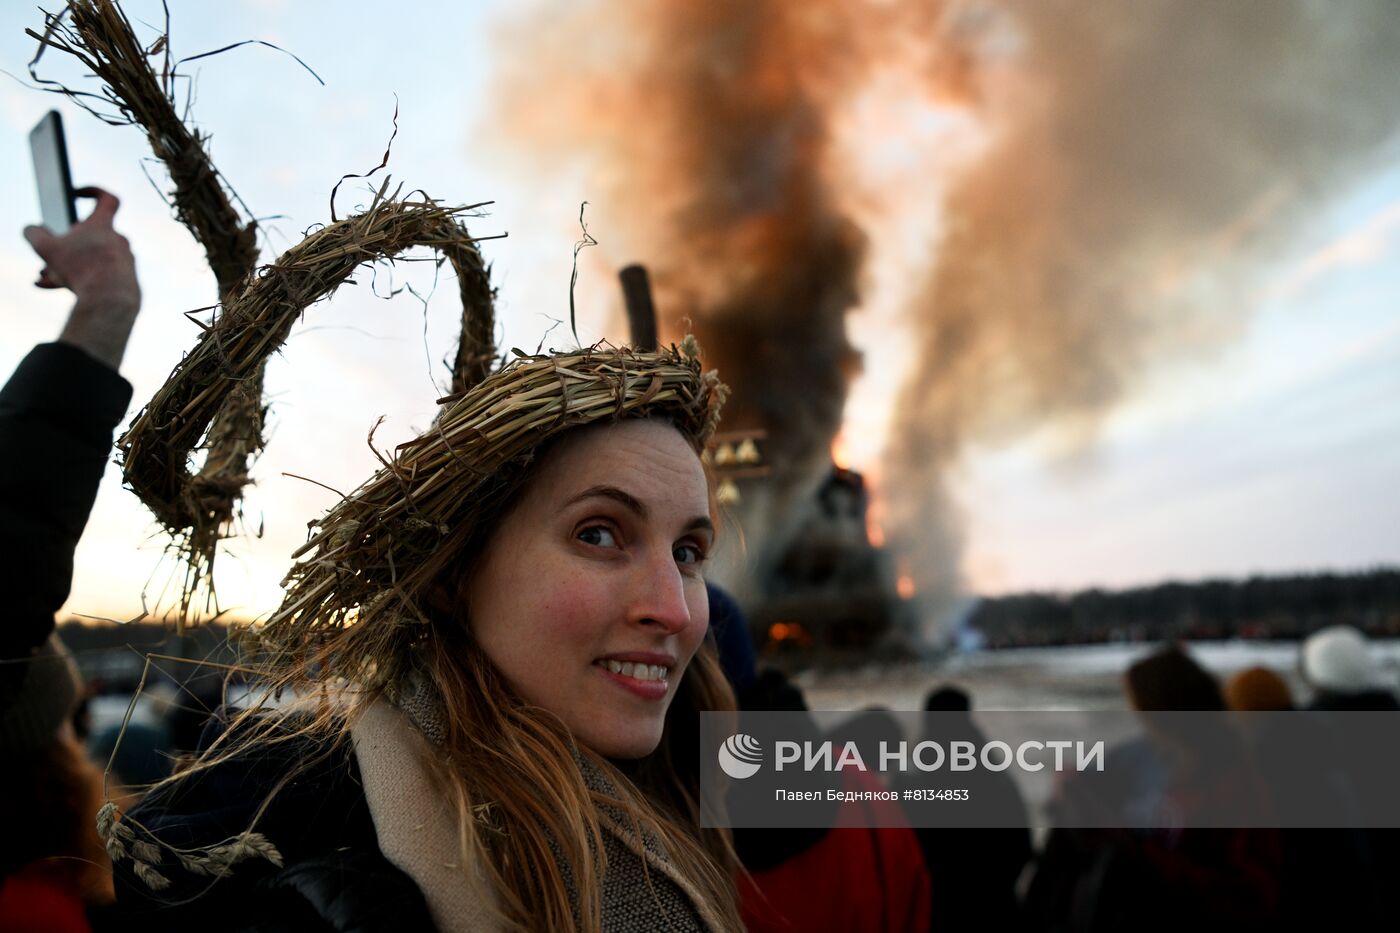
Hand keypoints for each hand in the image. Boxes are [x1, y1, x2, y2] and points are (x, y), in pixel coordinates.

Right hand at [23, 187, 141, 369]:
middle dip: (64, 244)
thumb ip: (34, 233)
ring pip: (90, 259)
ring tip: (44, 276)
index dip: (93, 191)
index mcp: (104, 225)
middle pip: (88, 235)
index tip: (76, 194)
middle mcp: (119, 241)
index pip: (107, 199)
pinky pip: (99, 276)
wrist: (111, 302)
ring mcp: (124, 262)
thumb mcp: (46, 248)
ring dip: (67, 265)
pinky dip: (78, 279)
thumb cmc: (80, 269)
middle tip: (46, 256)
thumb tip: (32, 229)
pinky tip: (52, 287)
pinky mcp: (126, 281)